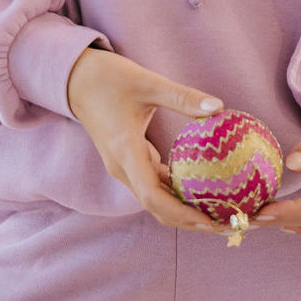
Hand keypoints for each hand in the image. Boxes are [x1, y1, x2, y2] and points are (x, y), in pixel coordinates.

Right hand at [66, 47, 224, 231]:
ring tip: (216, 208)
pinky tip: (197, 186)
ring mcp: (123, 166)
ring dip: (182, 208)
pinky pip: (151, 184)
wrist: (77, 78)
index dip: (180, 213)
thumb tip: (219, 106)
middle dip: (187, 220)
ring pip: (153, 198)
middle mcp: (122, 167)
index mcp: (125, 151)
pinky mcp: (126, 160)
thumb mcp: (148, 82)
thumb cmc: (109, 78)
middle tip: (223, 222)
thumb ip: (182, 96)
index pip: (151, 196)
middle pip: (155, 206)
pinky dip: (173, 191)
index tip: (208, 221)